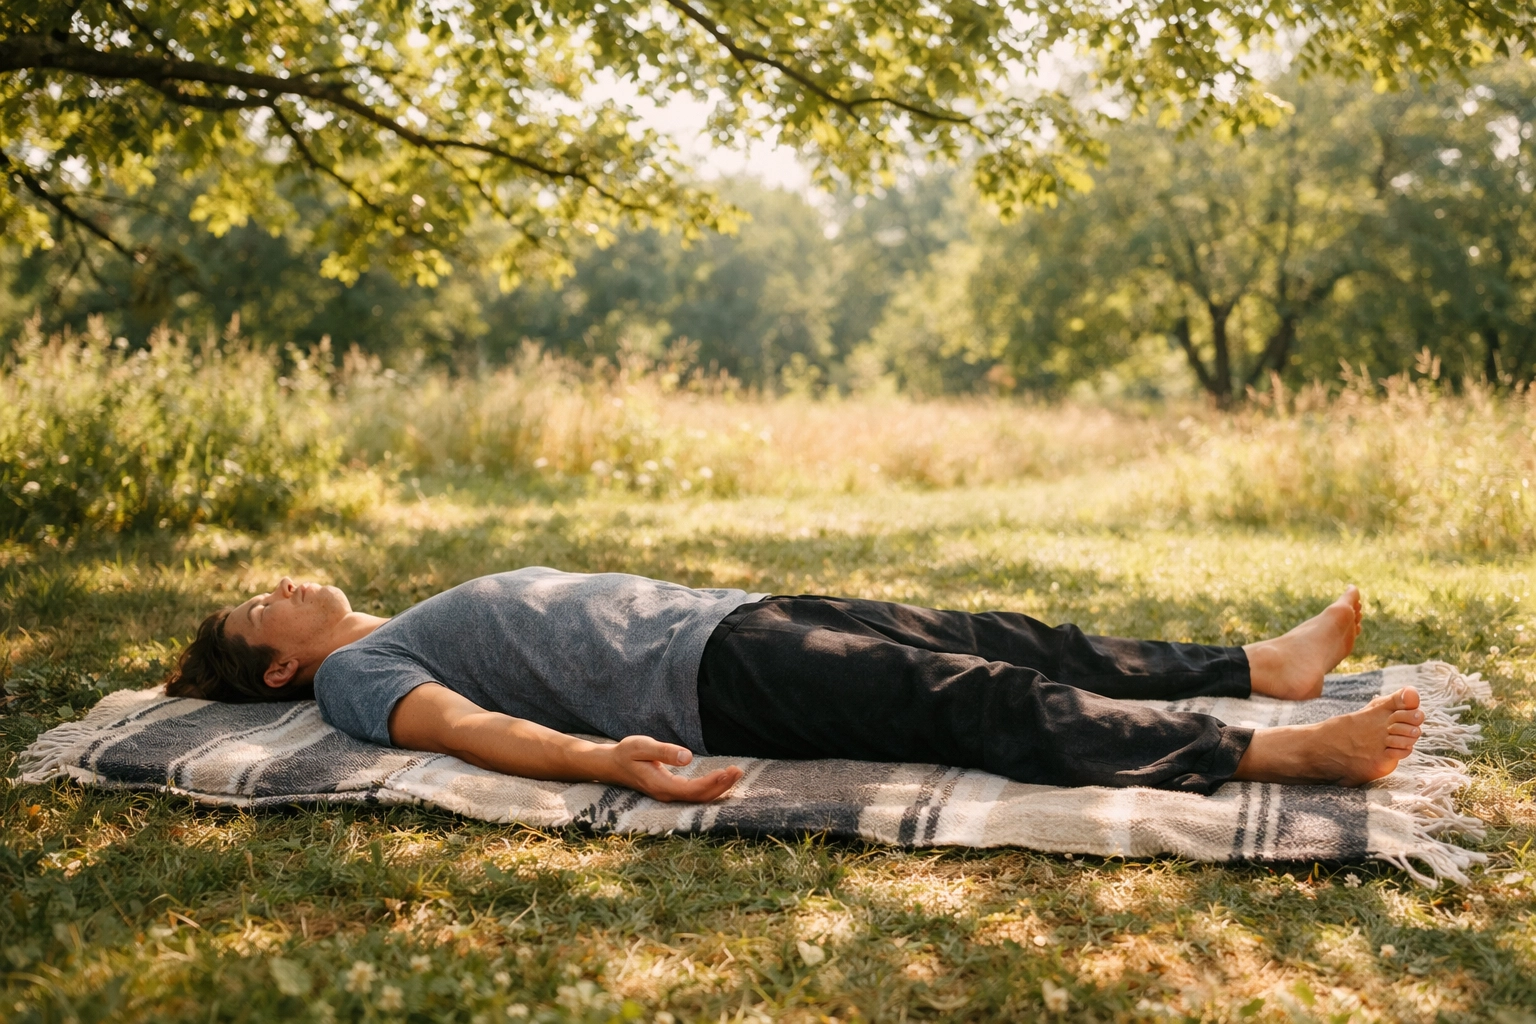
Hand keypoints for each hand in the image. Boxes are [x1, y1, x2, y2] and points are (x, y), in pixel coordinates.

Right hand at [604, 736, 743, 802]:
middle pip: (699, 797)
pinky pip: (694, 794)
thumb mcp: (642, 746)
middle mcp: (666, 795)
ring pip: (698, 797)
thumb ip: (665, 752)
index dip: (711, 783)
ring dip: (718, 787)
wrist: (611, 765)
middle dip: (721, 785)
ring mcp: (668, 795)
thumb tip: (688, 757)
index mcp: (660, 785)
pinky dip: (710, 788)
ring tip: (735, 773)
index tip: (727, 771)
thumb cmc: (626, 753)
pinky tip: (722, 780)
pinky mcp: (671, 791)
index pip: (692, 790)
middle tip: (738, 770)